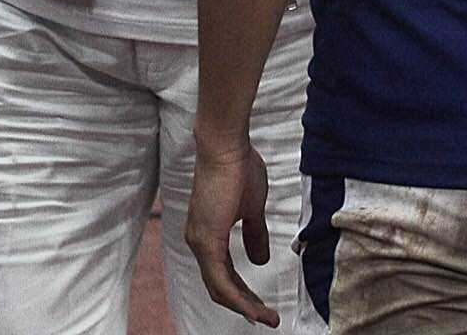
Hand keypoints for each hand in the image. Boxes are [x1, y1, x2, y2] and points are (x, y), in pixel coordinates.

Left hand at [185, 131, 278, 325]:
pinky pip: (221, 281)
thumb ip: (254, 234)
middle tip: (268, 317)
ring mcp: (200, 242)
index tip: (263, 307)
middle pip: (220, 287)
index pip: (223, 275)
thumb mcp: (252, 209)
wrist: (227, 147)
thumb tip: (261, 259)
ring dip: (245, 306)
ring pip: (220, 289)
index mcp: (207, 234)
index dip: (243, 293)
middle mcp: (198, 241)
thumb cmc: (238, 169)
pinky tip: (256, 309)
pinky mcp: (207, 240)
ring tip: (268, 318)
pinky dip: (239, 299)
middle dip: (246, 304)